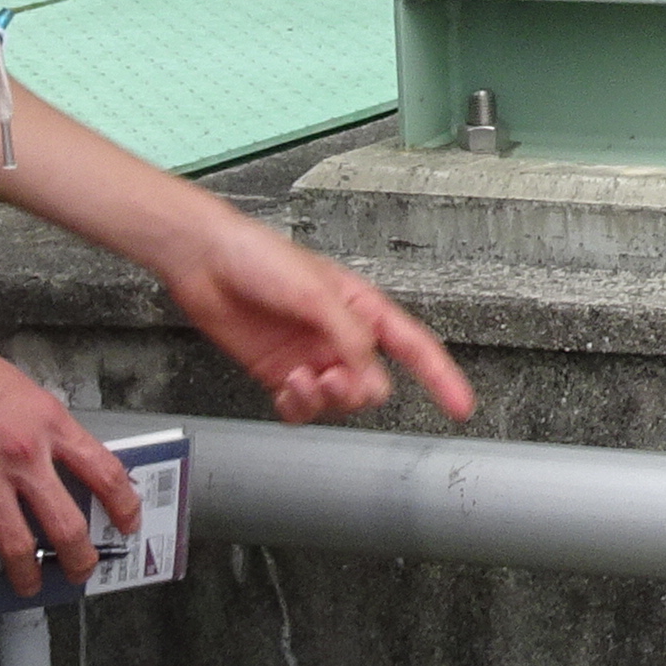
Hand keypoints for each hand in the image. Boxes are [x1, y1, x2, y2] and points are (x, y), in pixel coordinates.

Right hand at [0, 295, 143, 610]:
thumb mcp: (22, 390)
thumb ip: (44, 429)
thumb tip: (59, 461)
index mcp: (50, 425)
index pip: (105, 472)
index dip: (123, 505)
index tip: (128, 521)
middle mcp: (23, 457)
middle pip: (67, 523)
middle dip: (80, 558)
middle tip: (82, 570)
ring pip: (18, 547)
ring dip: (28, 575)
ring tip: (30, 586)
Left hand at [148, 199, 474, 424]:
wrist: (204, 261)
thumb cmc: (259, 257)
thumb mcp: (315, 292)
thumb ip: (348, 335)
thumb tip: (366, 373)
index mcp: (363, 308)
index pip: (416, 348)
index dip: (443, 379)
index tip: (462, 407)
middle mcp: (340, 336)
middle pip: (373, 384)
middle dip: (357, 389)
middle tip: (335, 379)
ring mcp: (310, 356)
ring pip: (338, 401)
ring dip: (323, 398)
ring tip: (302, 379)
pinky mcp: (279, 372)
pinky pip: (303, 408)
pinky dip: (299, 407)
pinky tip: (288, 389)